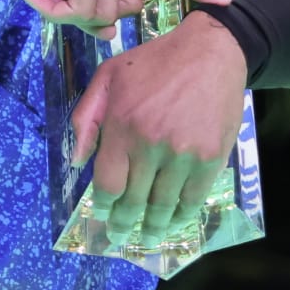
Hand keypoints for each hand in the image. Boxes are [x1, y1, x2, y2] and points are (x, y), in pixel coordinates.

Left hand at [69, 12, 248, 249]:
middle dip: (124, 224)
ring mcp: (183, 153)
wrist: (210, 51)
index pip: (108, 183)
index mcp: (121, 126)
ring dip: (153, 227)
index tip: (102, 215)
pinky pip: (193, 198)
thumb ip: (85, 118)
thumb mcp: (108, 77)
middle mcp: (150, 144)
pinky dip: (182, 216)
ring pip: (163, 204)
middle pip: (133, 200)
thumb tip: (78, 162)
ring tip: (147, 238)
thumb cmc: (154, 63)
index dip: (104, 206)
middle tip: (120, 237)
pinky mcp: (211, 158)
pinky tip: (174, 222)